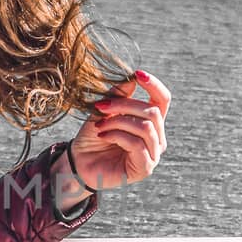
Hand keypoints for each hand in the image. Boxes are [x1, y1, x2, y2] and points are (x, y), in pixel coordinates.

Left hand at [68, 70, 169, 192]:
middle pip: (152, 112)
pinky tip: (102, 136)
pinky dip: (117, 135)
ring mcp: (153, 154)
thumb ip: (118, 96)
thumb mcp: (103, 111)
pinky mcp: (145, 168)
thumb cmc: (93, 137)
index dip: (154, 85)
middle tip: (101, 107)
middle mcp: (157, 138)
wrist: (79, 163)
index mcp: (151, 122)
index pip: (163, 100)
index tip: (137, 74)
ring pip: (146, 127)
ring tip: (100, 125)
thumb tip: (132, 79)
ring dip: (119, 121)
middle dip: (125, 105)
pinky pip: (137, 144)